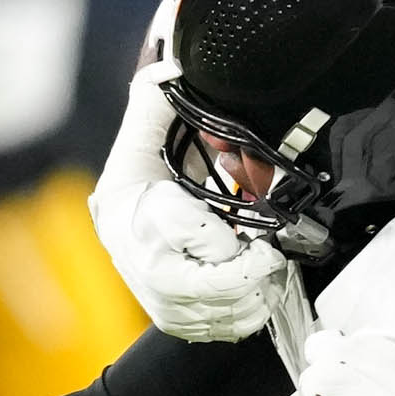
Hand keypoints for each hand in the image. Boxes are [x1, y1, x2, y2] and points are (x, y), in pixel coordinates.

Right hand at [88, 65, 287, 340]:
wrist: (128, 217)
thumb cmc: (142, 173)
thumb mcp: (145, 131)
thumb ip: (155, 101)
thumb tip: (169, 67)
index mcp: (132, 218)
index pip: (189, 235)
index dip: (228, 241)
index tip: (253, 238)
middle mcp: (141, 266)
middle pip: (213, 286)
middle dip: (250, 270)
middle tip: (266, 253)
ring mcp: (158, 300)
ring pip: (224, 311)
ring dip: (254, 292)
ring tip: (260, 267)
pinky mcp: (174, 321)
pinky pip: (223, 329)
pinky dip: (247, 313)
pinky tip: (251, 290)